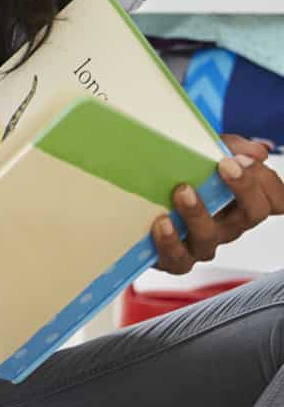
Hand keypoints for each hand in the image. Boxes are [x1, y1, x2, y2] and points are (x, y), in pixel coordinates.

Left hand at [153, 135, 283, 273]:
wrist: (137, 202)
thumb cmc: (180, 175)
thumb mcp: (204, 153)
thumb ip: (232, 148)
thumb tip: (258, 151)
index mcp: (242, 202)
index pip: (276, 200)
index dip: (269, 184)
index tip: (247, 160)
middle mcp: (229, 225)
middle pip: (252, 214)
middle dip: (243, 188)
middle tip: (225, 166)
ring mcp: (203, 243)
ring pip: (210, 237)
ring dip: (198, 213)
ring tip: (182, 191)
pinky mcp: (175, 258)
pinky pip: (178, 259)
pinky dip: (170, 242)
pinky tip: (162, 222)